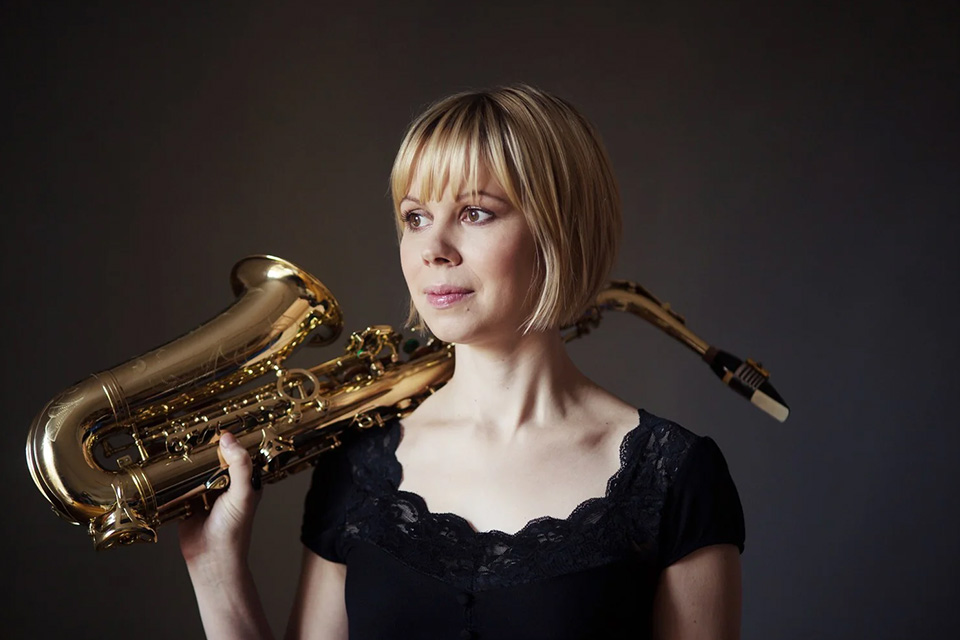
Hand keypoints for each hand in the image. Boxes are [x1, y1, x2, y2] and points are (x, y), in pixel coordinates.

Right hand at [178, 431, 262, 568]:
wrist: (210, 560)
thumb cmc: (234, 530)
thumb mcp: (242, 494)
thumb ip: (240, 466)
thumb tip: (228, 438)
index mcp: (242, 478)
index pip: (235, 450)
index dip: (227, 436)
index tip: (214, 419)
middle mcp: (223, 482)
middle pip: (211, 456)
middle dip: (201, 445)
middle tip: (187, 427)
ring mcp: (203, 490)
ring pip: (193, 468)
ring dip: (185, 458)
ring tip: (173, 439)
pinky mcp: (185, 500)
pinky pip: (177, 482)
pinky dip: (171, 475)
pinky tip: (163, 462)